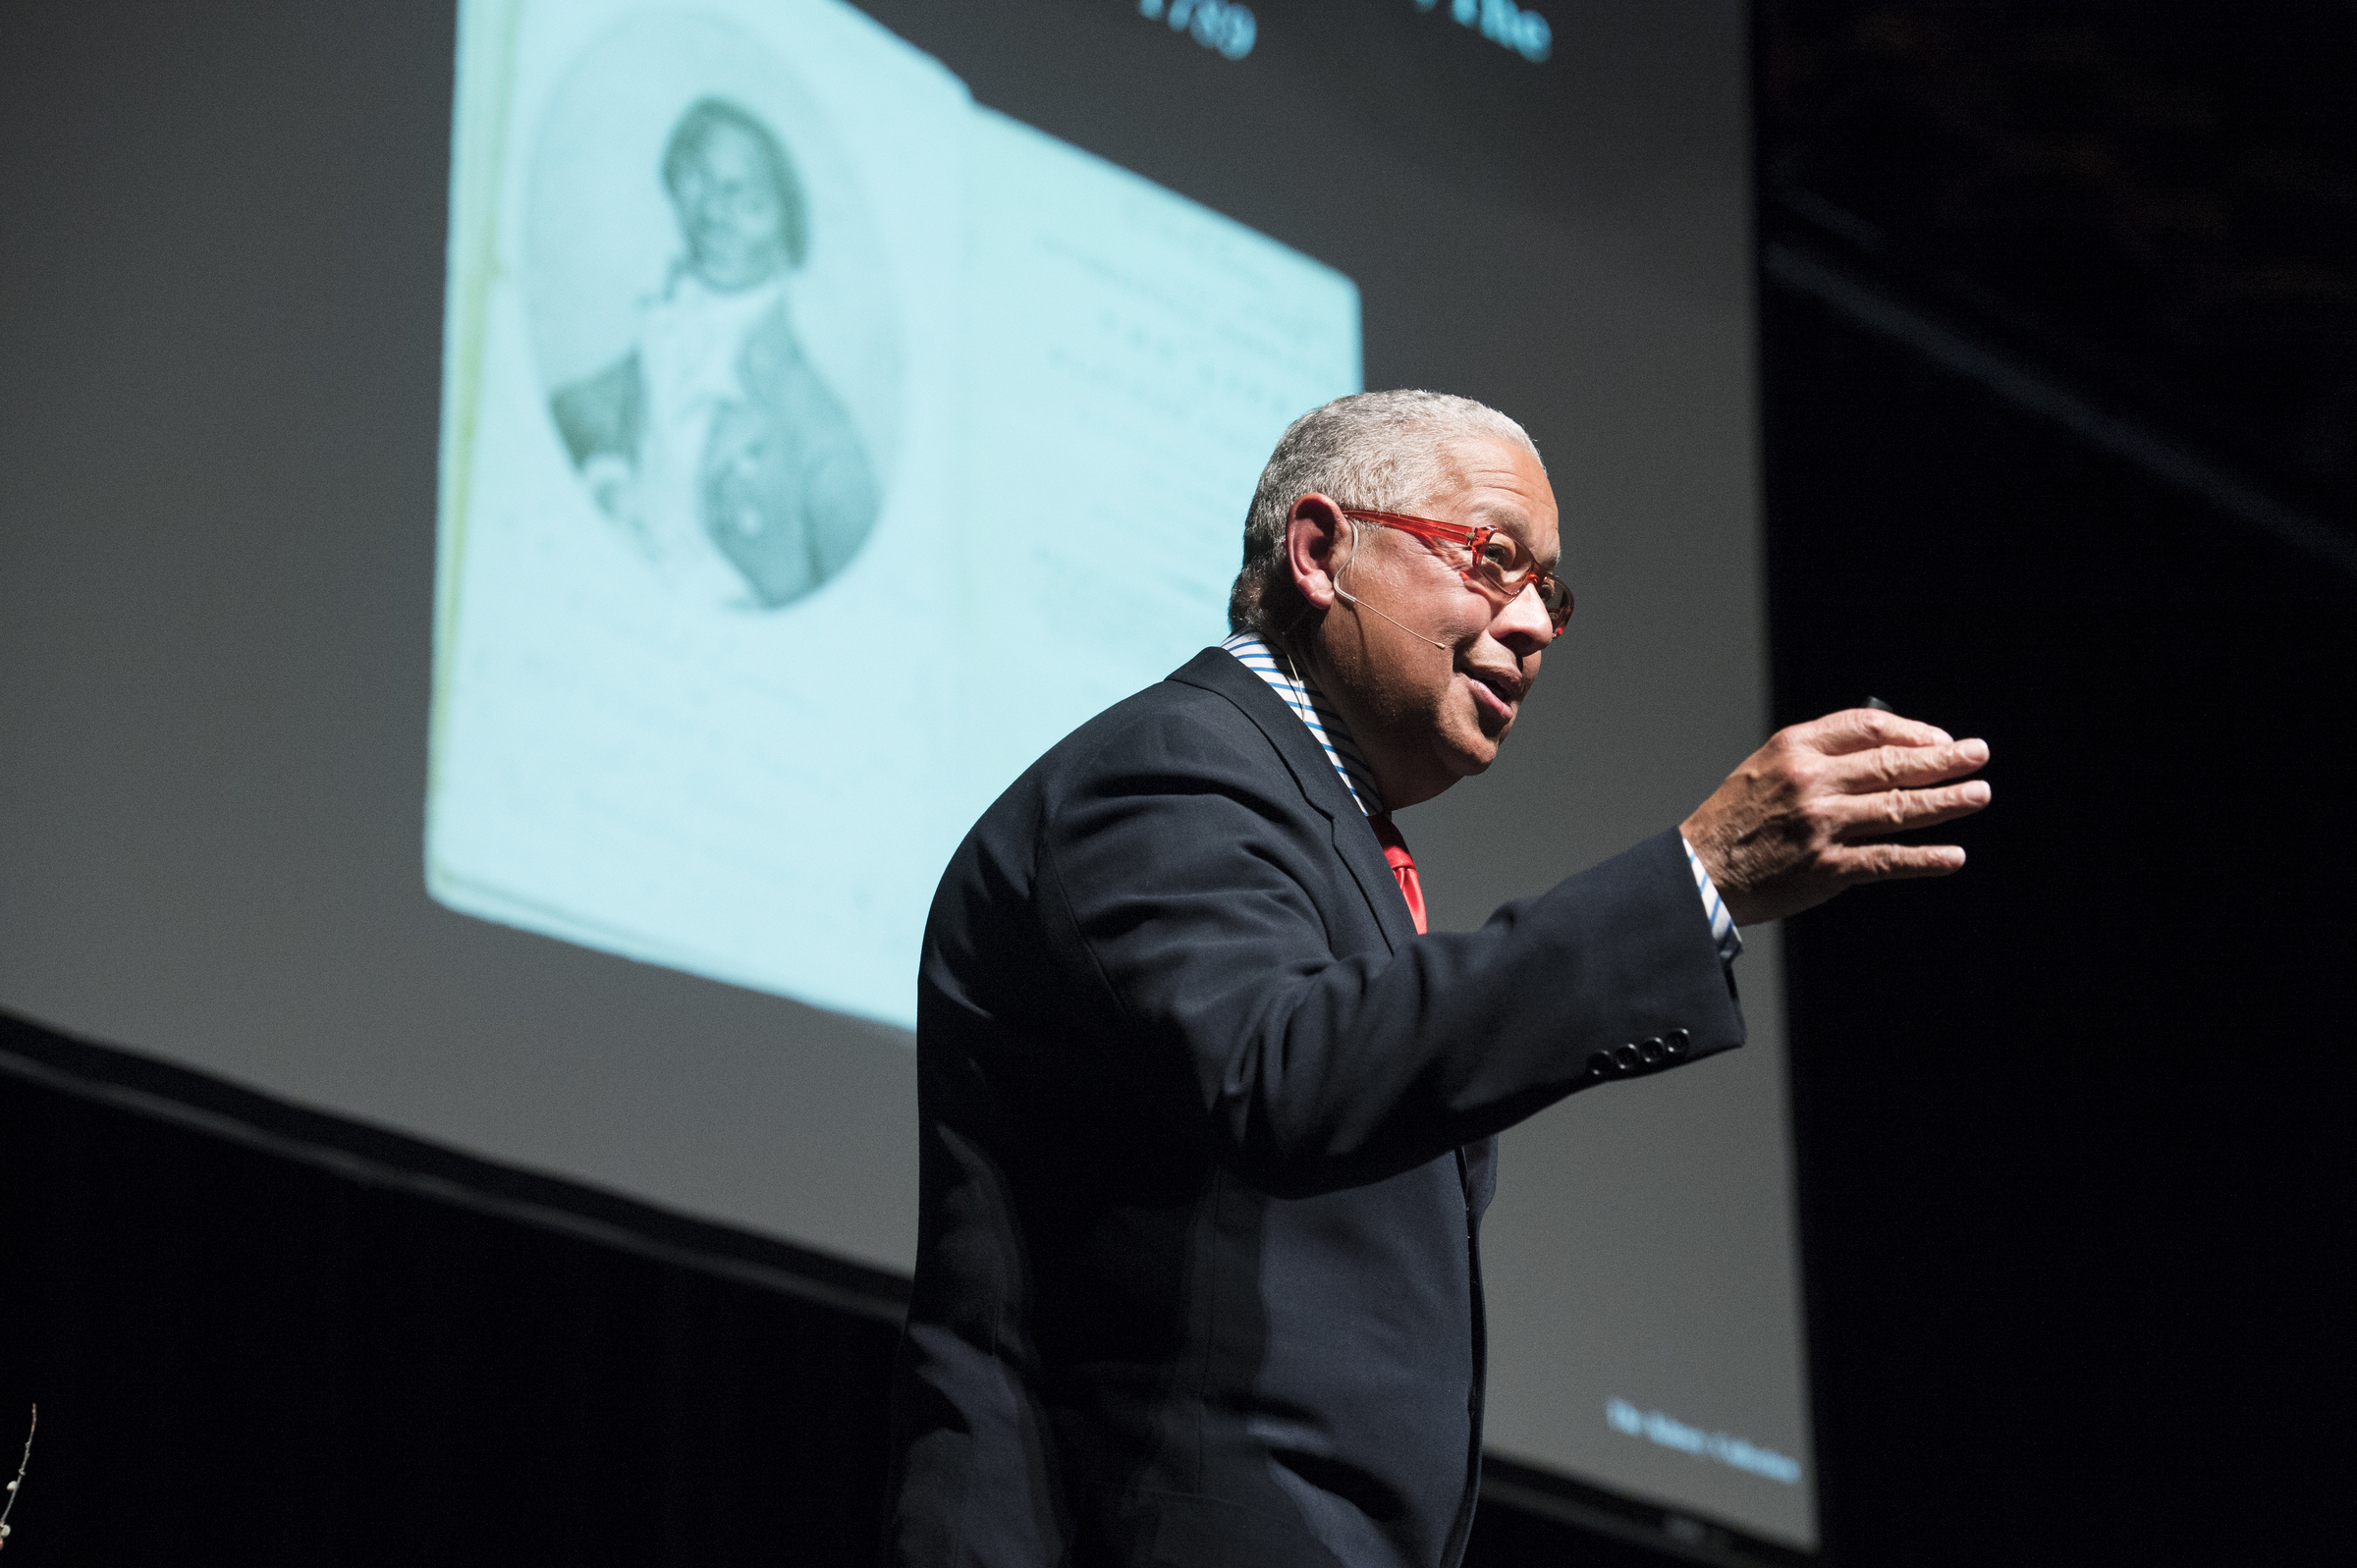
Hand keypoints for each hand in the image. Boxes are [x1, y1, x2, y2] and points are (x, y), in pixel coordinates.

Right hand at [1681, 709, 1990, 925]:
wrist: (1699, 870)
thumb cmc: (1733, 819)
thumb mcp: (1767, 767)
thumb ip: (1818, 755)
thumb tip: (1884, 751)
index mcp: (1795, 748)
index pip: (1869, 727)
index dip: (1913, 732)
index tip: (1941, 741)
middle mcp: (1811, 782)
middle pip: (1892, 763)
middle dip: (1943, 761)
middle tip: (1977, 757)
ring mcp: (1821, 826)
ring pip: (1898, 808)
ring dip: (1946, 803)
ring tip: (1977, 796)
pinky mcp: (1827, 868)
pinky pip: (1887, 860)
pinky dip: (1925, 860)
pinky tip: (1952, 857)